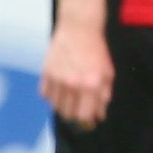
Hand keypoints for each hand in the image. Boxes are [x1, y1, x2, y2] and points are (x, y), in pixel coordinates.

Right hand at [39, 9, 112, 128]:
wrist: (79, 29)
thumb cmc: (96, 51)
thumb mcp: (107, 73)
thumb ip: (104, 96)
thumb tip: (99, 115)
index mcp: (91, 85)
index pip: (84, 115)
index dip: (87, 123)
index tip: (89, 123)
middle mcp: (73, 85)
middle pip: (68, 114)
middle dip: (75, 116)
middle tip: (79, 111)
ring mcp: (57, 79)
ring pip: (56, 106)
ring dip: (63, 107)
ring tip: (70, 100)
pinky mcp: (46, 73)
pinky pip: (45, 95)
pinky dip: (51, 97)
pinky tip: (59, 90)